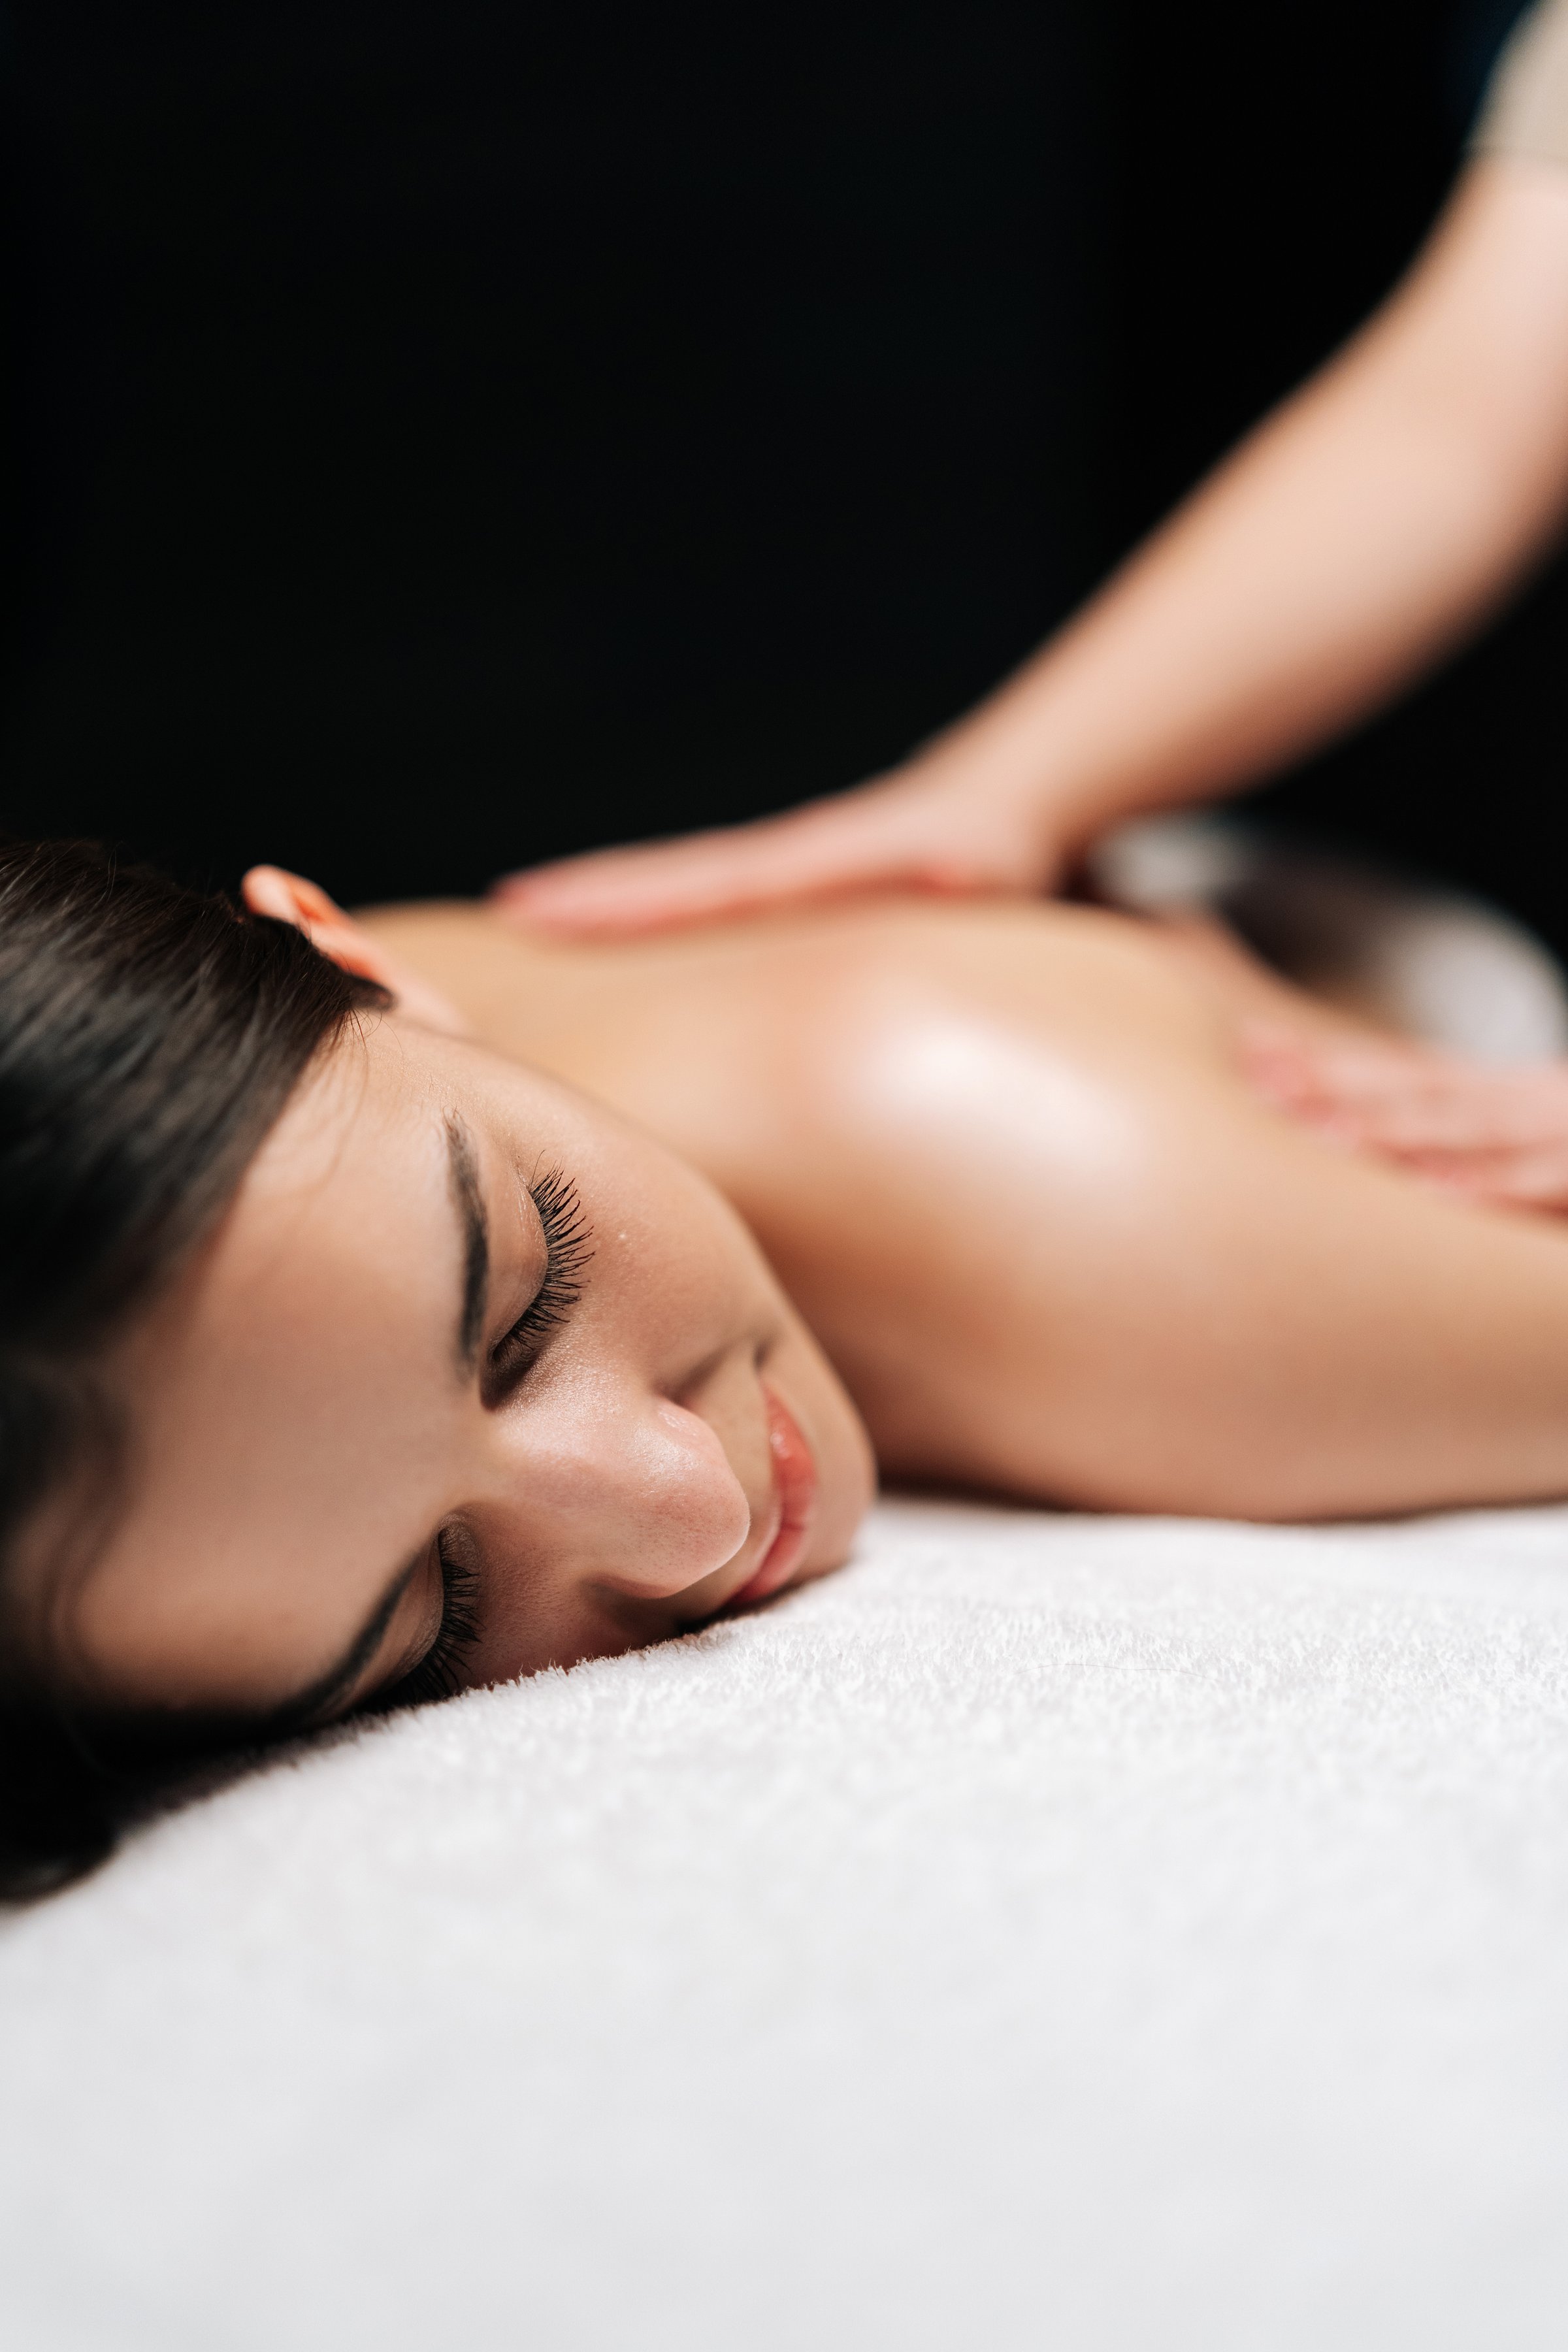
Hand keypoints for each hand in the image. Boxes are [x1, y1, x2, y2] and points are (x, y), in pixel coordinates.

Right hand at [489, 759, 1065, 936]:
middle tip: (506, 911)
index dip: (631, 900)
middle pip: (662, 879)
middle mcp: (769, 864)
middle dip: (586, 896)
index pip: (700, 884)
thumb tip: (966, 868)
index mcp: (803, 866)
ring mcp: (764, 872)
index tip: (557, 907)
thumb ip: (960, 870)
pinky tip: (595, 929)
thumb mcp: (975, 865)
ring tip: (522, 917)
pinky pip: (688, 897)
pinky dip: (637, 907)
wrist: (989, 811)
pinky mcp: (769, 887)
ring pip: (666, 885)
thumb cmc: (986, 857)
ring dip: (598, 901)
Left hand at [1242, 1020, 1567, 1214]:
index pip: (1407, 1070)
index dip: (1329, 1060)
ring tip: (1318, 1134)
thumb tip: (1408, 1162)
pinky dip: (1494, 1183)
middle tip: (1256, 1084)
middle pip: (1422, 1089)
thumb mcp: (1541, 1139)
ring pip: (1473, 1126)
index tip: (1249, 1052)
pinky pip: (1546, 1180)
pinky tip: (1437, 1190)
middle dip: (1336, 1085)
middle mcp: (1536, 1099)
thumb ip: (1482, 1143)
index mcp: (1514, 1094)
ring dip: (1394, 1129)